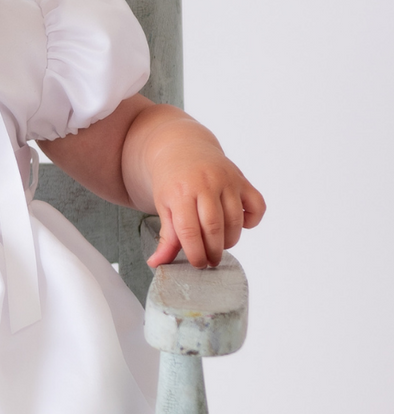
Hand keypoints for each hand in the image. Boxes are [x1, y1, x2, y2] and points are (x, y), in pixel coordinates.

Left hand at [136, 111, 265, 268]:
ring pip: (235, 220)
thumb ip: (165, 236)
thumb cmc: (172, 182)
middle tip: (211, 261)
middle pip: (214, 227)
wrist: (183, 149)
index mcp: (181, 192)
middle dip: (214, 251)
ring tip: (220, 245)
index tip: (198, 264)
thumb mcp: (163, 207)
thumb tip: (156, 263)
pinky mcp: (242, 179)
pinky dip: (252, 221)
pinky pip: (257, 205)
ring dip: (230, 240)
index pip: (190, 231)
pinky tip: (239, 225)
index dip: (196, 253)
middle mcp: (206, 184)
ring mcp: (227, 180)